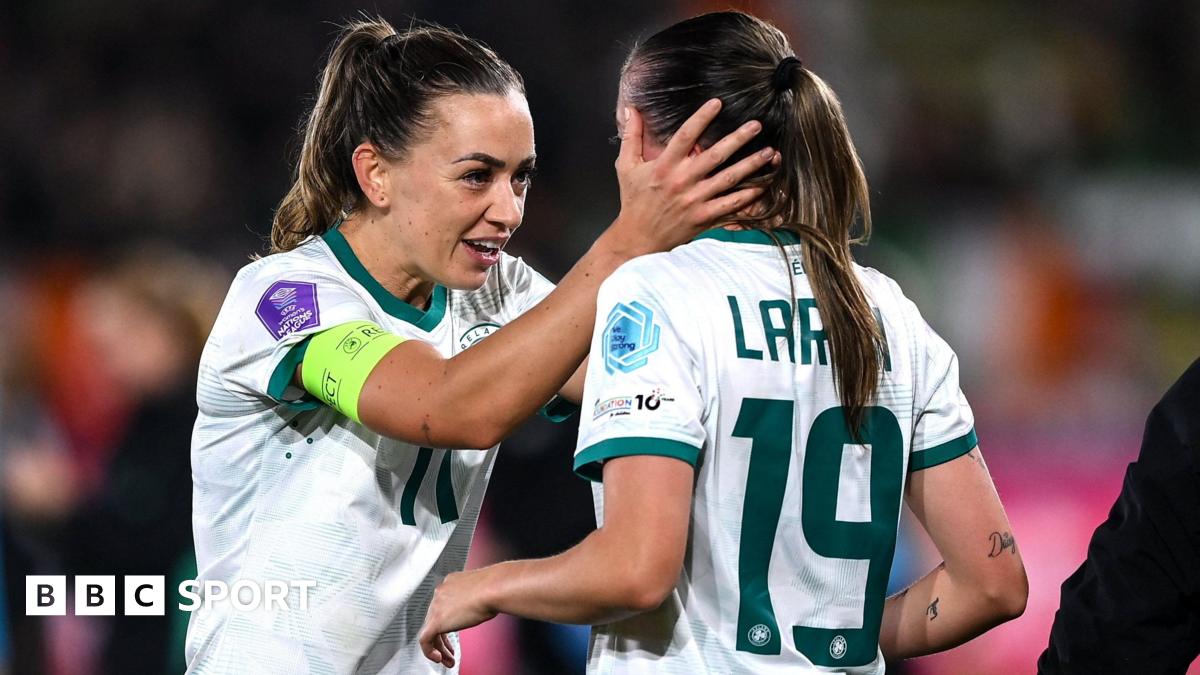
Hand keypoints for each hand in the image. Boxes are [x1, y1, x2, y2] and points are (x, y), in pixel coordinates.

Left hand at [419, 570, 497, 667]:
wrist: (494, 588)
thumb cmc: (496, 588)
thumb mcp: (483, 592)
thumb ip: (475, 600)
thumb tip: (479, 609)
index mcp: (451, 583)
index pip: (442, 605)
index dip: (448, 621)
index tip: (455, 630)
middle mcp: (441, 593)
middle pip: (435, 618)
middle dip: (443, 637)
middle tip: (450, 649)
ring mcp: (436, 606)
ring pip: (431, 630)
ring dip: (439, 647)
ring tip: (447, 658)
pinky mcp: (436, 621)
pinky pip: (425, 640)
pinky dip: (430, 651)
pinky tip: (439, 658)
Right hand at [606, 99, 773, 255]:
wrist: (638, 238)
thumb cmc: (634, 201)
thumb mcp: (626, 166)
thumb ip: (631, 136)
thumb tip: (631, 109)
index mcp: (664, 166)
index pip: (684, 135)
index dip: (701, 118)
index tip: (717, 103)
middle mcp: (682, 181)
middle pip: (715, 155)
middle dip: (738, 138)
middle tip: (756, 125)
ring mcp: (695, 200)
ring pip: (729, 178)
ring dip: (751, 164)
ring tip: (770, 152)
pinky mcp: (704, 217)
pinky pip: (731, 205)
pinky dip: (748, 195)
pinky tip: (763, 185)